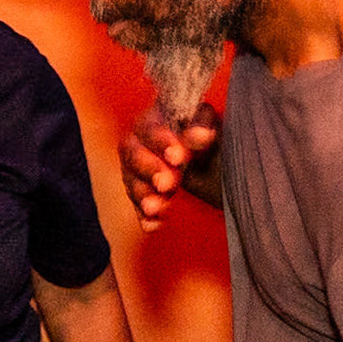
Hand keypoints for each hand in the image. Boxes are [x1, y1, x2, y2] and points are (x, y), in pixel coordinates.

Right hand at [118, 102, 219, 229]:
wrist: (211, 154)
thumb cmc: (207, 130)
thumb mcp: (209, 124)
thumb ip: (203, 126)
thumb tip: (202, 135)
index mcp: (156, 116)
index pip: (151, 127)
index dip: (161, 142)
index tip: (178, 157)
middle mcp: (139, 138)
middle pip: (133, 153)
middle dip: (150, 169)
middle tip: (167, 184)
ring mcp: (137, 165)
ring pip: (131, 180)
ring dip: (144, 195)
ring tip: (157, 208)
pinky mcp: (141, 188)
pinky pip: (137, 202)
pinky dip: (144, 215)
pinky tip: (153, 225)